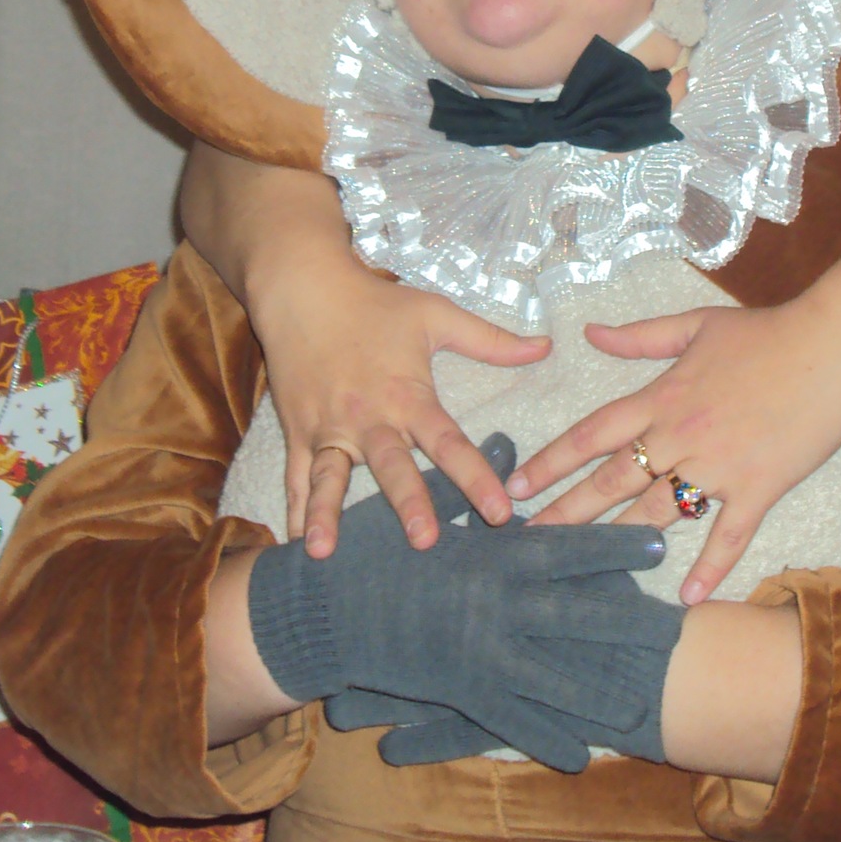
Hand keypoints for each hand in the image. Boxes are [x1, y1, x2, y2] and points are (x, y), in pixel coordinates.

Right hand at [246, 249, 548, 556]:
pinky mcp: (298, 431)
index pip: (448, 442)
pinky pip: (296, 476)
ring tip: (322, 552)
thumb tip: (546, 347)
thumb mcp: (436, 315)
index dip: (475, 476)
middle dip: (408, 503)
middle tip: (425, 541)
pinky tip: (296, 546)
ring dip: (327, 515)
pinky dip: (295, 510)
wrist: (303, 289)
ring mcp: (328, 428)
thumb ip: (491, 341)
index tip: (500, 510)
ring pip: (331, 478)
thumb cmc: (374, 303)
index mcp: (406, 395)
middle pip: (391, 467)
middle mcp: (368, 419)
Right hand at [246, 440, 682, 773]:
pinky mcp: (456, 691)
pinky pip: (508, 720)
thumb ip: (466, 478)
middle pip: (574, 615)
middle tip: (672, 630)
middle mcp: (493, 605)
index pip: (564, 549)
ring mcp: (477, 654)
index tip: (656, 547)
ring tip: (641, 705)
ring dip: (597, 693)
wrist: (314, 612)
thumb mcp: (416, 505)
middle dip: (626, 623)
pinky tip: (579, 755)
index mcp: (489, 556)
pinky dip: (544, 738)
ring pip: (551, 678)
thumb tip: (505, 440)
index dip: (612, 548)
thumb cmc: (363, 553)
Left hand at [506, 300, 840, 605]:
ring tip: (584, 569)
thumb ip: (639, 337)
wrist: (830, 349)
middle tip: (527, 544)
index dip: (550, 461)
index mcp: (660, 398)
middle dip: (565, 513)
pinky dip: (708, 567)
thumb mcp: (694, 324)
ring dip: (618, 541)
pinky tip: (687, 597)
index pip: (591, 434)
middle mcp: (678, 436)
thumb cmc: (766, 333)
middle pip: (610, 480)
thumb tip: (589, 334)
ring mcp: (716, 466)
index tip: (517, 486)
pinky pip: (727, 534)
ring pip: (657, 510)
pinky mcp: (756, 488)